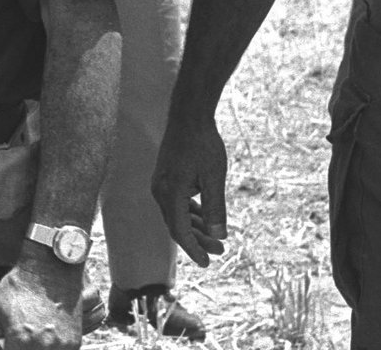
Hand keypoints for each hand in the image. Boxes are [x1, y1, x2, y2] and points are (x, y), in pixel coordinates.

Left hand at [0, 255, 82, 348]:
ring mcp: (60, 346)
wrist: (49, 269)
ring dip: (37, 349)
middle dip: (22, 349)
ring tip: (33, 336)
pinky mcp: (74, 341)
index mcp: (19, 342)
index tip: (8, 343)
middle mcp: (42, 347)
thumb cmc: (19, 287)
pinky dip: (52, 349)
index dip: (7, 349)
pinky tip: (45, 338)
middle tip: (20, 338)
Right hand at [151, 114, 228, 265]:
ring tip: (216, 238)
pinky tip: (203, 218)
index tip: (207, 263)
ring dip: (195, 228)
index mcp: (170, 193)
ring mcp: (161, 184)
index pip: (179, 231)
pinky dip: (190, 214)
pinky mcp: (166, 177)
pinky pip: (176, 203)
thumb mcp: (214, 177)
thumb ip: (215, 208)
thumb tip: (218, 235)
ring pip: (176, 215)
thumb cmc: (203, 145)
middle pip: (177, 226)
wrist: (188, 116)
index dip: (193, 250)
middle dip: (198, 241)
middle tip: (220, 252)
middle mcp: (160, 191)